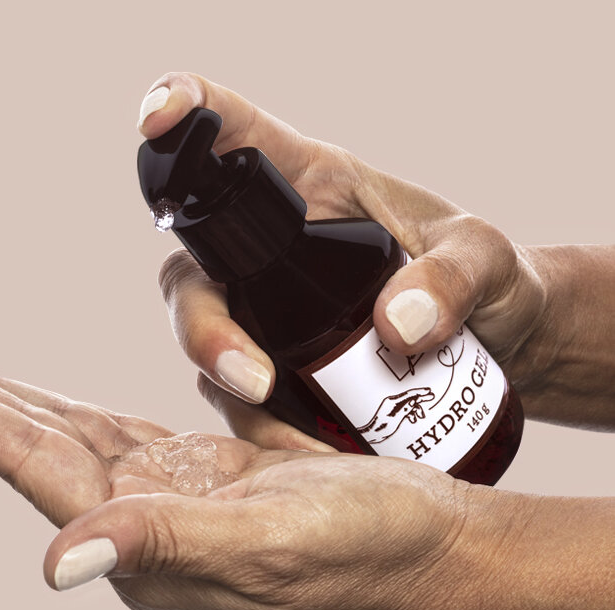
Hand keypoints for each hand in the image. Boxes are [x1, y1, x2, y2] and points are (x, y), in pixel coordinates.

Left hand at [0, 344, 460, 609]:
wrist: (420, 540)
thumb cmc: (364, 545)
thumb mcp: (271, 540)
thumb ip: (168, 545)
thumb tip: (60, 563)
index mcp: (152, 541)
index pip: (39, 469)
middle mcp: (151, 521)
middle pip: (41, 448)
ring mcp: (177, 496)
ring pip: (75, 436)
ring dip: (12, 401)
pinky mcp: (209, 474)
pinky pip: (126, 434)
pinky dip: (80, 411)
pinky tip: (50, 402)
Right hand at [138, 73, 547, 449]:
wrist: (498, 342)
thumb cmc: (488, 280)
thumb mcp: (486, 263)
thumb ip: (455, 278)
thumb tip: (396, 324)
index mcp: (309, 184)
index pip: (230, 130)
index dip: (180, 110)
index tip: (158, 121)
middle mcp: (268, 247)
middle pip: (191, 275)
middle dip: (203, 328)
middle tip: (256, 382)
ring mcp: (264, 311)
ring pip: (207, 345)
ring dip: (237, 395)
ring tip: (305, 442)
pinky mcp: (276, 364)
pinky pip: (242, 398)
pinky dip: (265, 428)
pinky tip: (313, 452)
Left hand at [357, 387, 434, 441]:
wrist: (373, 433)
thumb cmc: (382, 427)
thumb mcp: (397, 417)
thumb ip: (406, 408)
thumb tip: (415, 400)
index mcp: (392, 401)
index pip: (409, 394)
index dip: (420, 392)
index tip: (428, 391)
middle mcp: (393, 402)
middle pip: (410, 398)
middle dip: (421, 398)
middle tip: (431, 396)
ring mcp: (393, 407)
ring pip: (408, 404)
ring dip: (416, 409)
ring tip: (421, 416)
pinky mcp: (394, 412)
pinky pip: (405, 409)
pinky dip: (411, 413)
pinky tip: (413, 419)